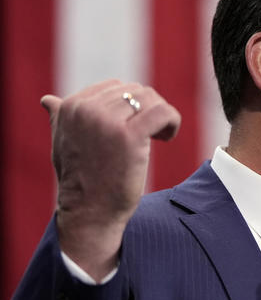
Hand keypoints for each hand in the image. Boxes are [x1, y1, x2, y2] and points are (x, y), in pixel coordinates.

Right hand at [41, 80, 179, 280]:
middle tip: (150, 134)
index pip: (115, 87)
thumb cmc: (80, 180)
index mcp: (70, 106)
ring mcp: (107, 121)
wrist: (90, 212)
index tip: (133, 127)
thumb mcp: (62, 143)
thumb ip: (60, 118)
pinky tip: (167, 137)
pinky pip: (163, 111)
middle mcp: (86, 110)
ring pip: (150, 98)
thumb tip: (48, 100)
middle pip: (135, 91)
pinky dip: (172, 121)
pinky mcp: (129, 135)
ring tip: (158, 136)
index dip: (131, 105)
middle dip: (147, 110)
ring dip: (161, 115)